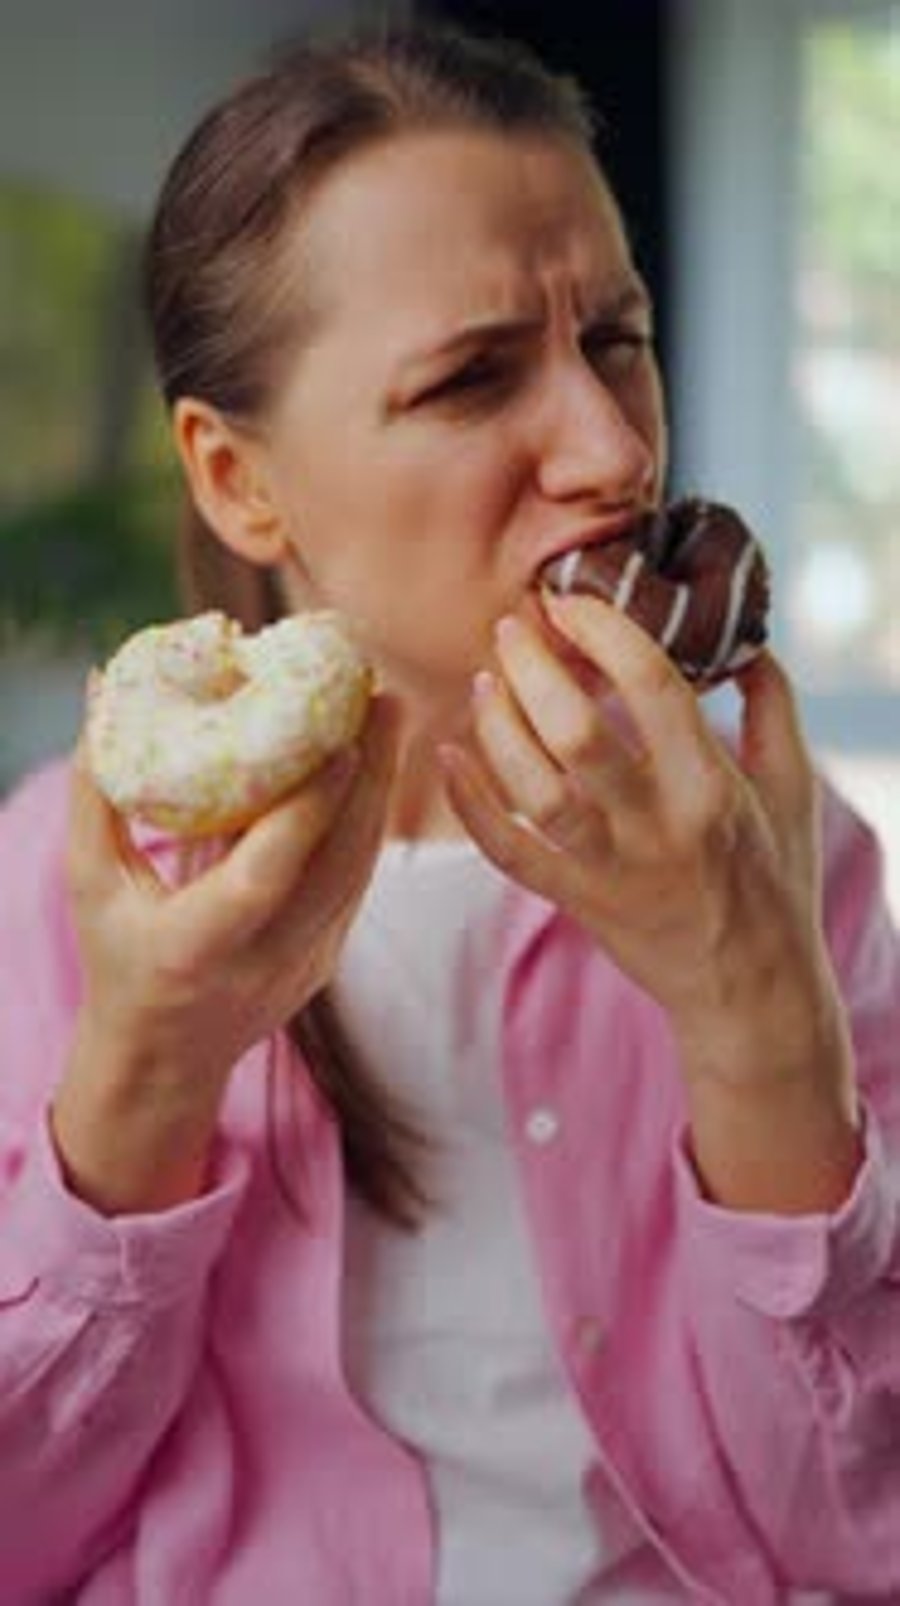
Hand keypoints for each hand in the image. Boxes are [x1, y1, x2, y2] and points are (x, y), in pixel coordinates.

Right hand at [53, 695, 398, 1209]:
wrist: (164, 1058)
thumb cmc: (118, 959)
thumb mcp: (92, 884)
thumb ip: (97, 792)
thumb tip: (102, 688)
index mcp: (196, 949)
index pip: (266, 878)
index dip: (307, 813)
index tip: (340, 746)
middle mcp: (264, 962)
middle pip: (338, 866)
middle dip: (370, 777)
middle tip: (383, 696)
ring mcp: (308, 964)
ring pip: (360, 869)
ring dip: (381, 787)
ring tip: (387, 711)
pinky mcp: (330, 956)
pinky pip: (357, 879)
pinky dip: (368, 816)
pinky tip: (375, 761)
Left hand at [441, 594, 859, 1210]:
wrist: (750, 991)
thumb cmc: (774, 881)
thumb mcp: (793, 789)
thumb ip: (772, 707)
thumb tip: (744, 639)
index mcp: (713, 786)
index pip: (654, 685)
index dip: (604, 630)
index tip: (571, 601)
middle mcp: (658, 826)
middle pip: (578, 733)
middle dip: (534, 668)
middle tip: (511, 627)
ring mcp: (610, 869)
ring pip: (534, 789)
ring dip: (498, 728)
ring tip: (484, 681)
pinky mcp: (575, 902)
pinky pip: (508, 852)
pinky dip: (469, 805)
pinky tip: (446, 756)